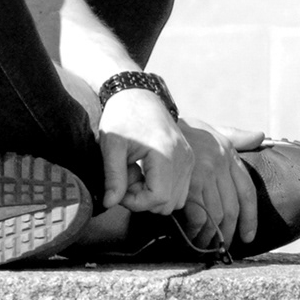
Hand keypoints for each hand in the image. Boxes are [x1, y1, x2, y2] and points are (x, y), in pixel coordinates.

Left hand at [99, 89, 193, 214]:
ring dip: (153, 195)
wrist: (138, 94)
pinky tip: (146, 172)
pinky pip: (179, 189)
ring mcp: (189, 159)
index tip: (118, 188)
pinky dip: (162, 188)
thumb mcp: (111, 146)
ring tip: (136, 174)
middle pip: (168, 203)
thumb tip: (110, 204)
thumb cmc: (122, 117)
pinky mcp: (188, 159)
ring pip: (175, 199)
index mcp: (166, 154)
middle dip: (143, 198)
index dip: (135, 201)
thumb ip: (113, 177)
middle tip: (126, 178)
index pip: (158, 198)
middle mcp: (184, 158)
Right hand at [178, 118, 264, 249]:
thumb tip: (260, 136)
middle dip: (229, 232)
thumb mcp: (211, 130)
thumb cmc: (182, 131)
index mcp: (228, 153)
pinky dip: (196, 230)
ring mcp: (205, 174)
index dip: (250, 217)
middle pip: (232, 208)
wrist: (153, 123)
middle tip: (223, 247)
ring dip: (211, 235)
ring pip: (217, 215)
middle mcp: (220, 163)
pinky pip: (199, 216)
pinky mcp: (188, 184)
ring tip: (205, 244)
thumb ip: (236, 136)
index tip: (248, 236)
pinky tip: (191, 235)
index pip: (247, 191)